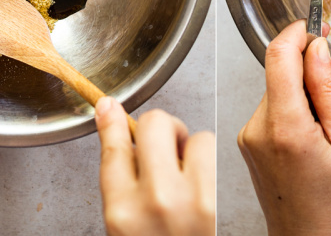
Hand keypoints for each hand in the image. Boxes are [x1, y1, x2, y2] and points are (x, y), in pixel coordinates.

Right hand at [95, 98, 214, 235]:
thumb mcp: (125, 228)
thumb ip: (122, 190)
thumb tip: (125, 142)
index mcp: (122, 212)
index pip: (114, 149)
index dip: (112, 122)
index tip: (110, 107)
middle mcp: (154, 201)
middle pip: (155, 124)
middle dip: (163, 128)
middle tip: (169, 147)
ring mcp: (191, 199)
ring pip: (196, 136)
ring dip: (195, 152)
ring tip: (192, 179)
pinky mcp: (220, 199)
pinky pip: (216, 154)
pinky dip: (213, 164)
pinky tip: (208, 188)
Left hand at [238, 20, 330, 235]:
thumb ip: (329, 90)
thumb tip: (318, 48)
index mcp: (286, 126)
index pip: (278, 56)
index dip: (296, 33)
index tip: (314, 26)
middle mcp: (258, 127)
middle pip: (278, 71)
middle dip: (306, 70)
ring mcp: (248, 134)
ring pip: (275, 88)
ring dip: (299, 93)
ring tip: (321, 129)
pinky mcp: (246, 139)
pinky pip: (270, 107)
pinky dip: (290, 109)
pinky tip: (307, 137)